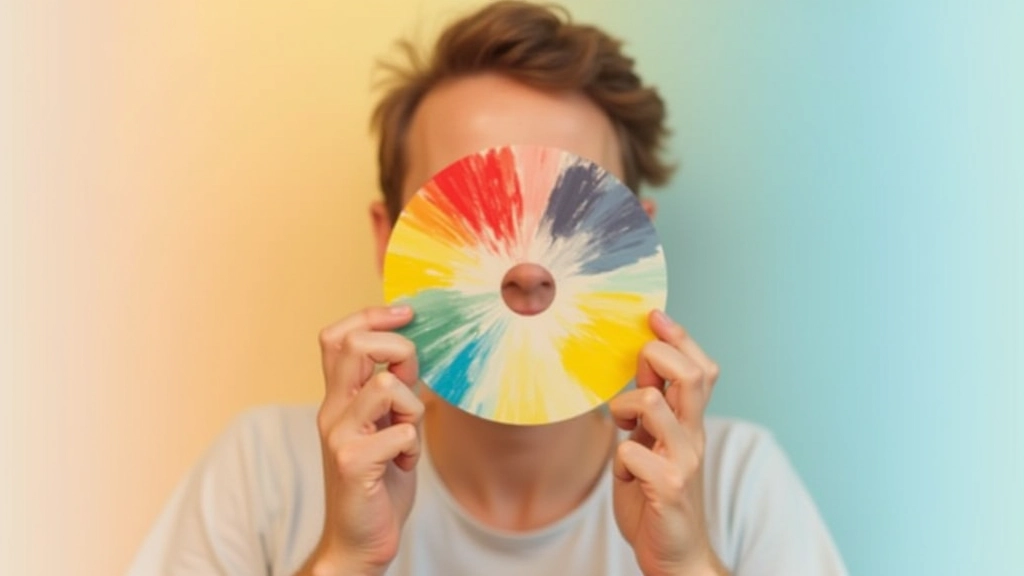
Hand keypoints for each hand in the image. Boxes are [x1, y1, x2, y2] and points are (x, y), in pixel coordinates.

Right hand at [299, 305, 421, 575]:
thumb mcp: (385, 424)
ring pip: (387, 385)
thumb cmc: (378, 480)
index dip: (372, 316)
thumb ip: (392, 390)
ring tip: (407, 436)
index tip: (406, 314)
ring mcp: (338, 436)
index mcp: (338, 398)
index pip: (338, 336)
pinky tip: (403, 463)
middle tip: (413, 381)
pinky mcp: (351, 463)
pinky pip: (401, 431)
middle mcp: (331, 410)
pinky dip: (412, 445)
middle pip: (355, 345)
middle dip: (399, 350)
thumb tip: (410, 350)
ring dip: (412, 407)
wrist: (359, 540)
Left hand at [610, 310, 727, 575]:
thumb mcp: (651, 442)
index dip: (679, 337)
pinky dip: (621, 460)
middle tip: (638, 368)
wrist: (676, 556)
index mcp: (690, 423)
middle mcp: (693, 437)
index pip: (699, 368)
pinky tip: (625, 474)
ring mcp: (683, 463)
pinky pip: (632, 454)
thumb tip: (643, 362)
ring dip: (627, 406)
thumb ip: (650, 406)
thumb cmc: (656, 495)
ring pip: (654, 404)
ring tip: (623, 426)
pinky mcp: (667, 489)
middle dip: (658, 356)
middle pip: (690, 375)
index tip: (653, 316)